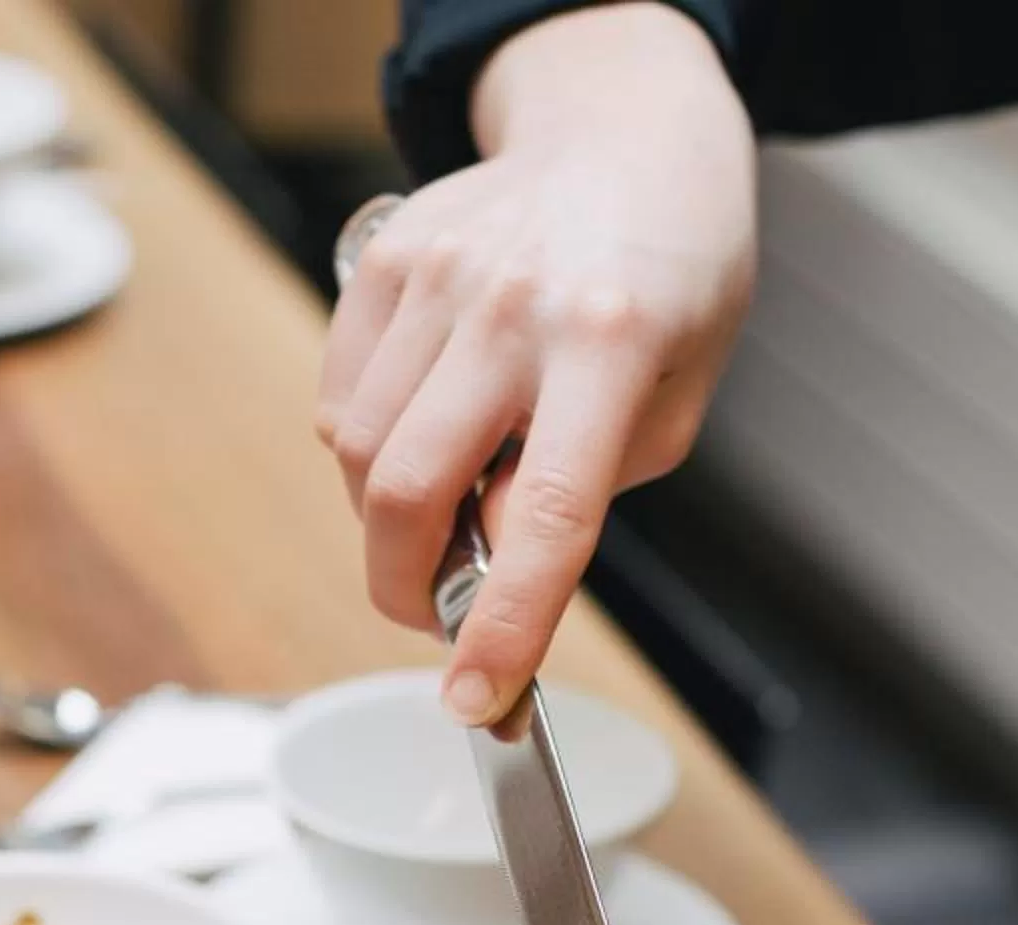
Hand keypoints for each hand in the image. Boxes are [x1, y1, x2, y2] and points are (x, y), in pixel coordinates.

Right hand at [317, 4, 754, 724]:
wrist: (623, 132)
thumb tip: (489, 557)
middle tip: (438, 618)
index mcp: (610, 345)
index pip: (546, 516)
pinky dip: (363, 449)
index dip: (506, 624)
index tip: (476, 700)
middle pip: (406, 489)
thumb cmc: (670, 272)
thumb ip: (591, 484)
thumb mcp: (679, 391)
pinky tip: (422, 432)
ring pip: (356, 452)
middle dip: (405, 587)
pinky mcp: (381, 262)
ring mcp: (435, 277)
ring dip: (388, 518)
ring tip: (445, 505)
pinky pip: (338, 397)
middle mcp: (511, 307)